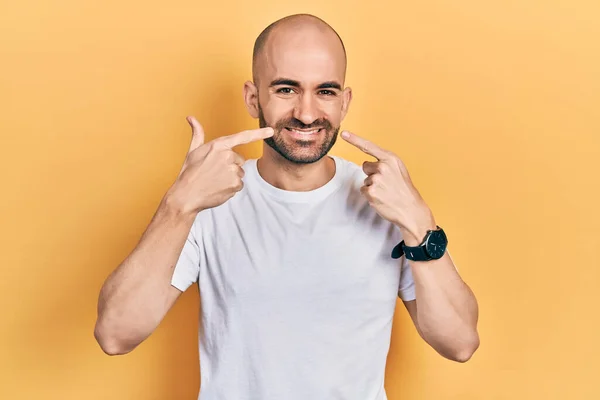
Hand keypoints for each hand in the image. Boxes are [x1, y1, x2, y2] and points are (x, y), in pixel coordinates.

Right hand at [168, 116, 273, 214]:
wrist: (187, 195)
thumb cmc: (189, 172)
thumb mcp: (193, 150)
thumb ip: (197, 133)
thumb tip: (191, 118)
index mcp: (218, 145)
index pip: (242, 137)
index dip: (258, 133)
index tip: (271, 131)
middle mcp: (227, 156)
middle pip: (239, 160)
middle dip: (230, 165)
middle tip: (214, 172)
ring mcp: (232, 170)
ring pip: (239, 172)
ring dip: (230, 177)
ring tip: (215, 180)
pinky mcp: (235, 184)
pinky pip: (239, 184)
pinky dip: (231, 187)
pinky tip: (219, 188)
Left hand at [341, 130, 435, 244]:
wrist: (411, 209)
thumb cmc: (404, 189)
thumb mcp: (398, 169)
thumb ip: (384, 163)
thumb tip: (366, 164)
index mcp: (391, 159)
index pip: (369, 147)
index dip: (354, 139)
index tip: (343, 133)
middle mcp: (383, 167)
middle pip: (365, 166)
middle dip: (372, 174)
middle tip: (386, 183)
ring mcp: (376, 179)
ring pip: (365, 179)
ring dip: (372, 186)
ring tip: (386, 192)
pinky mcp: (371, 191)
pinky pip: (363, 190)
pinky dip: (370, 195)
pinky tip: (382, 198)